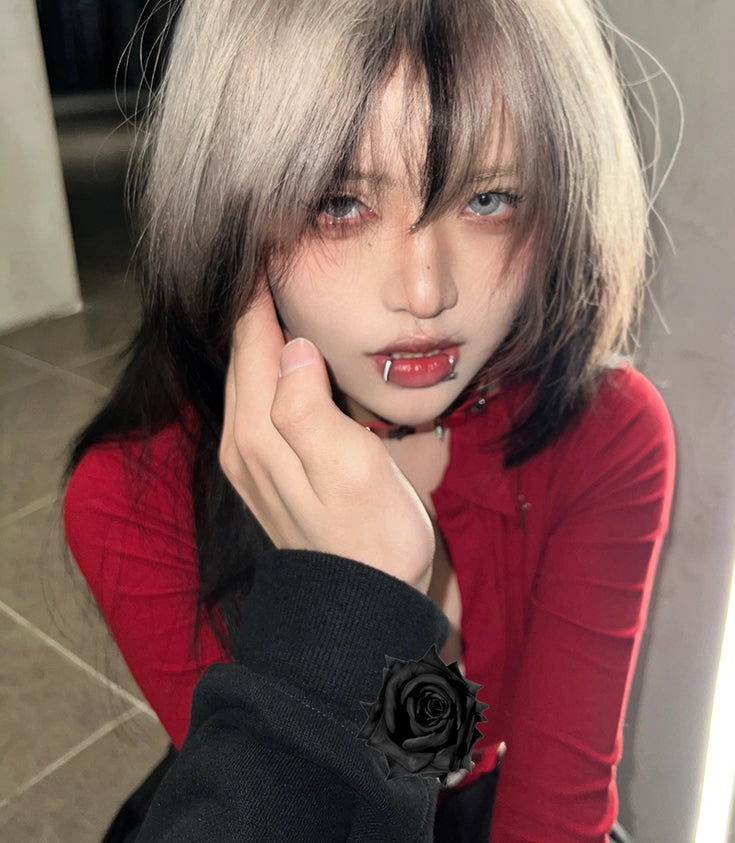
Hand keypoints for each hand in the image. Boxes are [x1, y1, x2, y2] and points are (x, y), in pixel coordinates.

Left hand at [219, 283, 435, 595]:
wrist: (367, 608)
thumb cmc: (371, 535)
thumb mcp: (348, 468)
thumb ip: (309, 405)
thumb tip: (291, 347)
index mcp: (259, 431)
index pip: (252, 340)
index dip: (261, 291)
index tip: (273, 245)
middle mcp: (244, 441)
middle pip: (245, 354)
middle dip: (258, 305)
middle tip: (280, 257)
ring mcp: (254, 459)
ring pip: (250, 376)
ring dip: (264, 333)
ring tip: (286, 292)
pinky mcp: (271, 471)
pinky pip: (261, 400)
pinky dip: (272, 365)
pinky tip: (295, 354)